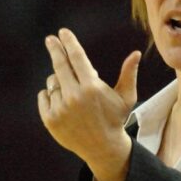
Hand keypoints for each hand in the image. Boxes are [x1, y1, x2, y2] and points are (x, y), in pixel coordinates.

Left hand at [37, 28, 140, 180]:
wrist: (103, 147)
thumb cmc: (116, 118)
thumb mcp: (126, 97)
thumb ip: (129, 74)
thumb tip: (136, 53)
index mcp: (92, 87)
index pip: (77, 57)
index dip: (69, 42)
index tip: (63, 32)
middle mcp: (74, 96)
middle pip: (60, 65)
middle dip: (55, 49)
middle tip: (50, 39)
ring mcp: (60, 108)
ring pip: (52, 82)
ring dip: (59, 80)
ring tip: (71, 89)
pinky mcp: (50, 119)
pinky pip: (44, 96)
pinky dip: (50, 94)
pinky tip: (61, 100)